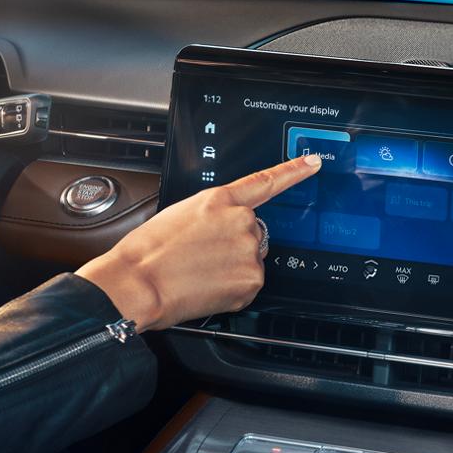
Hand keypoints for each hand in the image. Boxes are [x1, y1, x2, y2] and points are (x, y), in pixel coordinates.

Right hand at [78, 154, 320, 330]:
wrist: (139, 282)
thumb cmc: (148, 251)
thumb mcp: (179, 215)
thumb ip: (212, 217)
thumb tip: (221, 231)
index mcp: (220, 199)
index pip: (266, 181)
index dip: (293, 172)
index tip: (313, 163)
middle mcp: (241, 220)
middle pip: (252, 233)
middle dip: (234, 245)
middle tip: (202, 257)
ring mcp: (249, 250)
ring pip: (250, 259)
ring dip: (233, 267)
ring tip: (200, 272)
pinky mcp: (252, 278)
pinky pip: (248, 284)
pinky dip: (232, 289)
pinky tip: (208, 287)